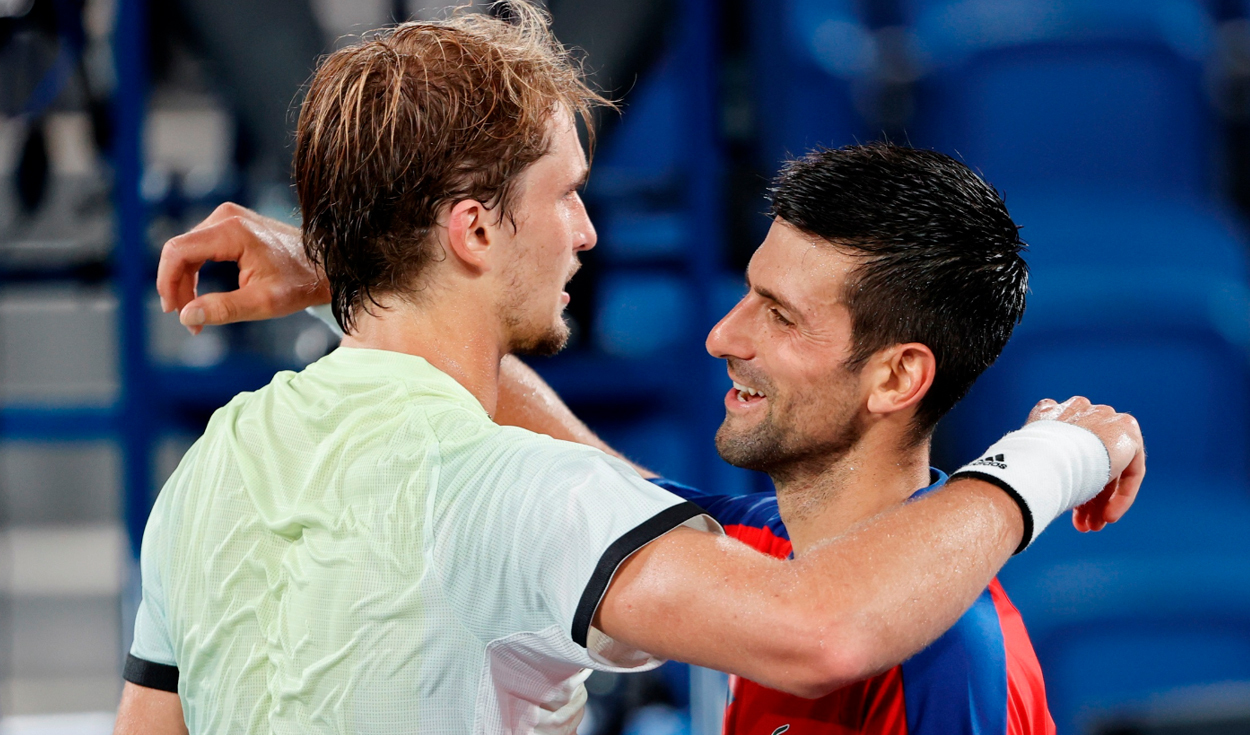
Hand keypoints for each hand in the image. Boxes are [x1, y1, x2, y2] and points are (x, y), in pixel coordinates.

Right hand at [156, 203, 329, 334]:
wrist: (326, 265)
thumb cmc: (300, 283)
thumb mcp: (264, 302)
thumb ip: (224, 309)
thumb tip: (187, 317)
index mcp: (232, 231)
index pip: (178, 251)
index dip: (167, 282)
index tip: (173, 311)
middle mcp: (225, 217)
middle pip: (180, 251)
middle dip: (177, 287)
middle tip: (188, 321)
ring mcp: (228, 217)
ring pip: (188, 250)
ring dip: (185, 282)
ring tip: (195, 314)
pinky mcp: (232, 225)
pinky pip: (201, 248)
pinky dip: (196, 273)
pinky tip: (201, 298)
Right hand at [1027, 397, 1144, 531]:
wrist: (1046, 456)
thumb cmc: (1030, 466)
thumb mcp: (1033, 464)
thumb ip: (1046, 466)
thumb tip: (1038, 491)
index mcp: (1053, 413)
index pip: (1069, 450)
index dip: (1069, 482)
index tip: (1065, 509)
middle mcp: (1081, 410)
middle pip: (1091, 459)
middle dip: (1086, 494)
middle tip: (1081, 523)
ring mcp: (1104, 417)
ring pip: (1109, 466)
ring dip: (1101, 498)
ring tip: (1093, 526)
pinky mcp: (1127, 430)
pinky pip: (1129, 467)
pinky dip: (1121, 494)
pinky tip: (1108, 516)